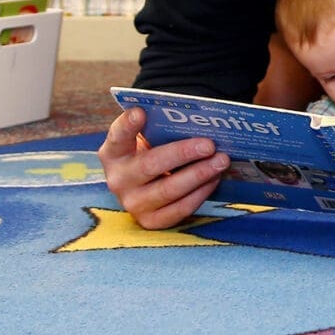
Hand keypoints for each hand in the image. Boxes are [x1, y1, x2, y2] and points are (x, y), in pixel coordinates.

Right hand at [97, 108, 228, 229]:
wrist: (146, 185)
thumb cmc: (152, 152)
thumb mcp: (149, 137)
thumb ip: (160, 126)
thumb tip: (193, 118)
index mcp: (113, 152)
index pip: (118, 136)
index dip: (128, 125)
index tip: (140, 112)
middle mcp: (118, 180)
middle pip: (151, 165)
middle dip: (183, 153)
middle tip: (210, 145)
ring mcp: (132, 203)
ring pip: (168, 189)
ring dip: (199, 174)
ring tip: (221, 161)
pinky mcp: (150, 221)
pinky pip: (179, 209)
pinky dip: (200, 193)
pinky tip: (214, 179)